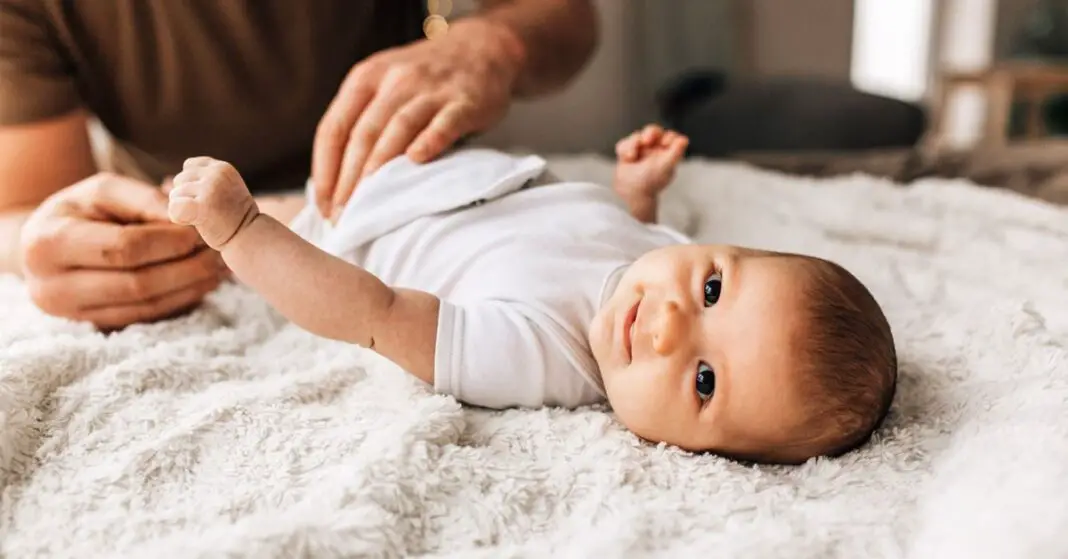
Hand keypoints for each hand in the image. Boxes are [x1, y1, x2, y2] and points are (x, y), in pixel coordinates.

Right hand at [19, 173, 225, 329]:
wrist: (44, 244)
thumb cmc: (80, 209)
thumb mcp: (103, 191)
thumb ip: (144, 199)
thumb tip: (186, 217)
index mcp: (49, 242)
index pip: (124, 248)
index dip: (169, 241)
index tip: (201, 231)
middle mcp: (52, 286)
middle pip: (137, 283)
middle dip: (186, 267)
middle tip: (219, 252)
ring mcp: (71, 315)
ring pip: (146, 305)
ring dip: (190, 287)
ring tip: (218, 267)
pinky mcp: (94, 326)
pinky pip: (146, 317)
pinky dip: (180, 300)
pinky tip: (203, 283)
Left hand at [168, 157, 259, 250]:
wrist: (251, 239)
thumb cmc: (234, 218)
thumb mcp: (224, 189)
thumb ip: (203, 180)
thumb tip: (165, 181)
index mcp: (222, 167)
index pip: (189, 166)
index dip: (192, 184)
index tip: (210, 199)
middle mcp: (216, 174)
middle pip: (180, 180)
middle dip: (188, 197)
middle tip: (210, 212)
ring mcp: (210, 189)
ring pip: (175, 195)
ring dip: (186, 209)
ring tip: (207, 218)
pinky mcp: (203, 206)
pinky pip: (174, 208)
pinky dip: (178, 218)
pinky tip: (195, 223)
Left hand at [312, 19, 522, 221]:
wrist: (480, 48)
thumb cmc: (424, 80)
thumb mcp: (383, 85)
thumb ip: (360, 119)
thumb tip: (334, 180)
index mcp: (366, 78)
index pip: (334, 128)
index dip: (325, 170)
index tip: (324, 205)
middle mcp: (394, 80)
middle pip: (363, 134)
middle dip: (349, 180)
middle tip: (344, 217)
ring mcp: (430, 90)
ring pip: (398, 129)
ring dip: (380, 170)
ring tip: (369, 205)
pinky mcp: (465, 101)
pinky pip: (444, 123)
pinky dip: (430, 141)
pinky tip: (417, 162)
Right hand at [614, 125, 688, 197]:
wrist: (631, 194)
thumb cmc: (651, 182)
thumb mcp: (666, 167)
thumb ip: (676, 152)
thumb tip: (684, 139)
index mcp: (667, 155)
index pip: (670, 137)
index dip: (668, 136)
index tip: (666, 142)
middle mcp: (654, 152)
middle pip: (653, 131)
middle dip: (650, 132)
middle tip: (646, 140)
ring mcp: (639, 153)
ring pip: (637, 136)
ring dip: (633, 144)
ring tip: (631, 156)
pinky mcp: (626, 155)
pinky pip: (624, 144)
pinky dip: (624, 150)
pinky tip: (627, 159)